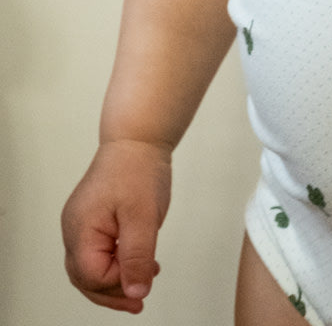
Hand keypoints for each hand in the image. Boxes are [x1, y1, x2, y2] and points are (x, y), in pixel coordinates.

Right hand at [62, 139, 171, 312]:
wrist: (138, 140)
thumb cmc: (137, 170)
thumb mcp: (144, 216)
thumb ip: (138, 256)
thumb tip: (135, 292)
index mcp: (80, 230)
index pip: (92, 275)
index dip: (118, 283)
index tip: (145, 278)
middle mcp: (74, 231)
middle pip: (85, 277)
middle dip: (112, 292)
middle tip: (139, 302)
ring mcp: (81, 225)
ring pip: (91, 267)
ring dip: (115, 280)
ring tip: (141, 286)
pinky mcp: (93, 220)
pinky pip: (98, 251)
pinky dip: (116, 263)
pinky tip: (137, 264)